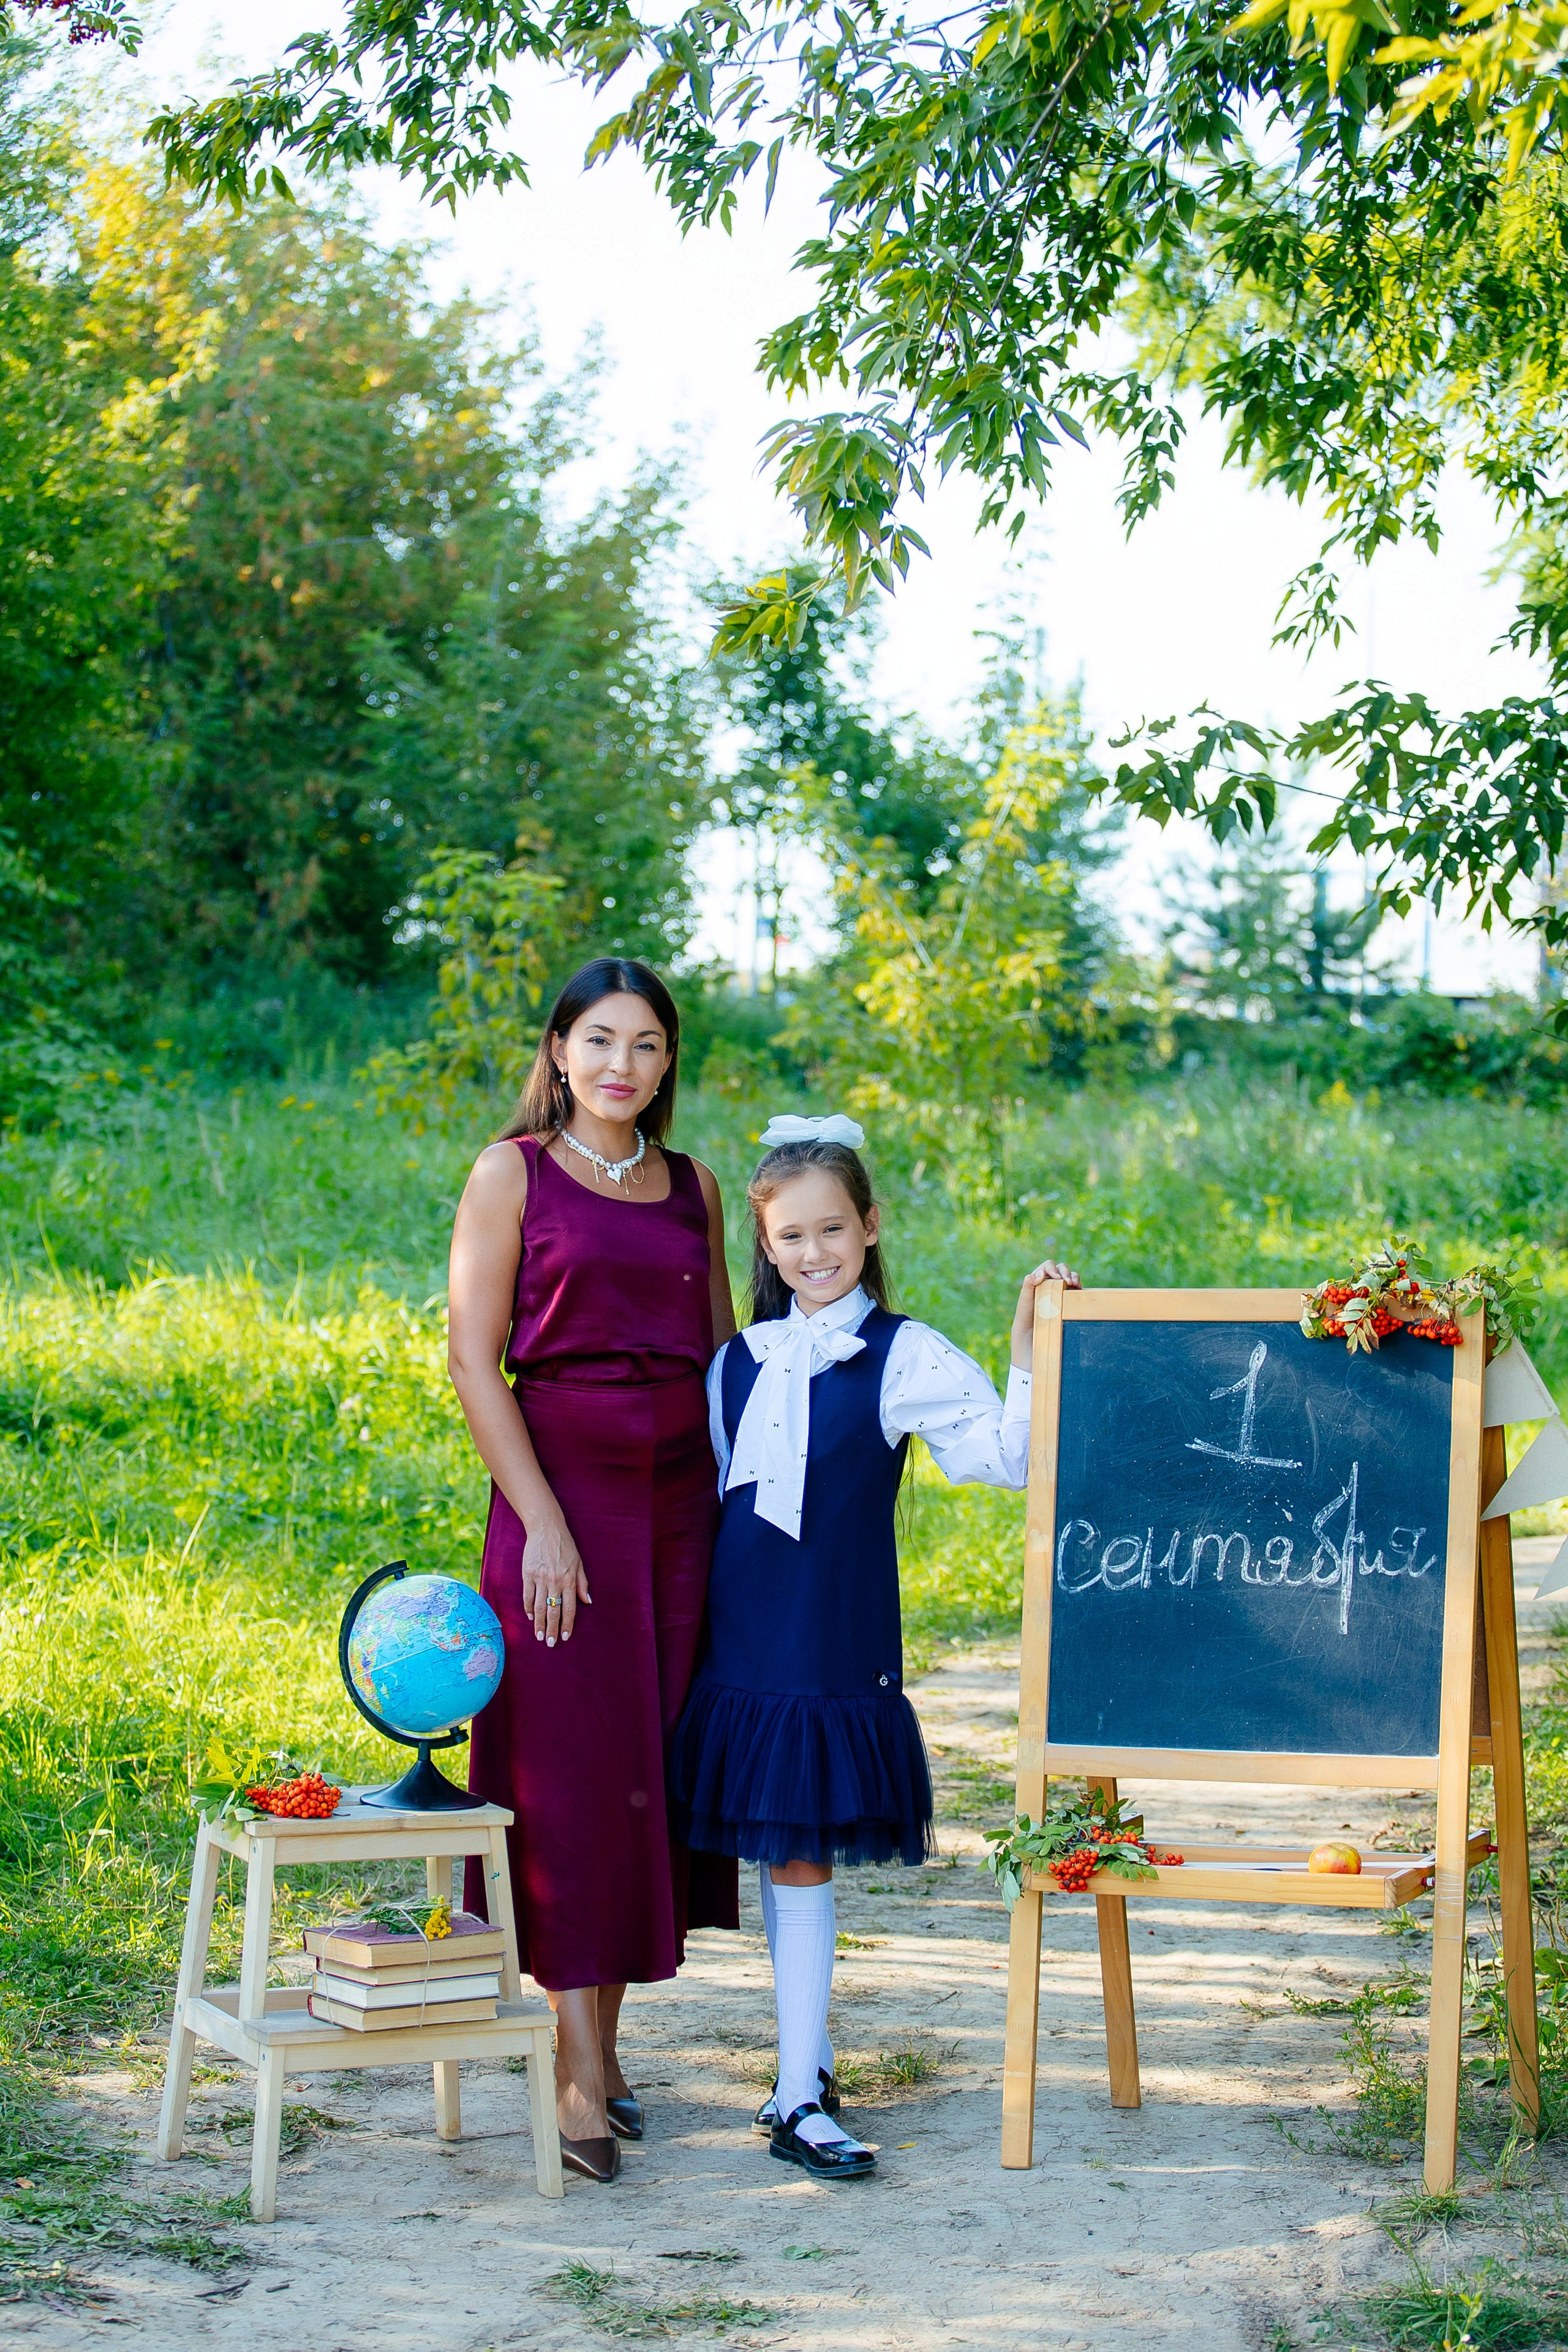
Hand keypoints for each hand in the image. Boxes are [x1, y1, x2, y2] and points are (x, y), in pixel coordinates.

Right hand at [520, 1511, 590, 1647]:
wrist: (546, 1529)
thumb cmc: (565, 1546)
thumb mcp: (579, 1563)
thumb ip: (582, 1583)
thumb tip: (588, 1602)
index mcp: (569, 1579)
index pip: (569, 1608)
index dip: (567, 1624)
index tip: (565, 1637)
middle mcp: (555, 1580)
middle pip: (553, 1611)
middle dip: (552, 1629)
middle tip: (550, 1643)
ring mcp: (540, 1577)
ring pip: (540, 1606)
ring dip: (539, 1623)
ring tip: (539, 1636)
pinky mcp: (528, 1574)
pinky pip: (527, 1596)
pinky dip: (529, 1608)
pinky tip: (531, 1617)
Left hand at [1010, 1258, 1081, 1367]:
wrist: (1032, 1340)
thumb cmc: (1026, 1321)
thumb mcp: (1025, 1302)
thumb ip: (1028, 1286)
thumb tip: (1040, 1274)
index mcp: (1038, 1282)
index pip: (1047, 1266)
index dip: (1053, 1268)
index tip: (1055, 1278)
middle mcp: (1050, 1285)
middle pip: (1061, 1269)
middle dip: (1065, 1271)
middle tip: (1068, 1281)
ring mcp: (1061, 1293)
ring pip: (1071, 1277)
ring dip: (1074, 1276)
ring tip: (1075, 1284)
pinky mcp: (1069, 1303)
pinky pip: (1077, 1290)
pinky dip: (1079, 1286)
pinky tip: (1079, 1290)